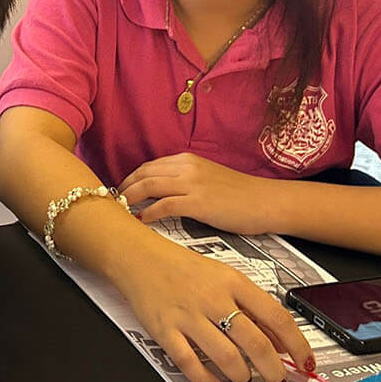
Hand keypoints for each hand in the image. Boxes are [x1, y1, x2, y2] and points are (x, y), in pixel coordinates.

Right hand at [116, 233, 312, 381]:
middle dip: (273, 369)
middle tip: (276, 378)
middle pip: (255, 343)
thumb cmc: (182, 266)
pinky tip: (213, 381)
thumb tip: (281, 338)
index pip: (276, 317)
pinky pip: (190, 363)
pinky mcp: (165, 329)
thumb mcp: (224, 276)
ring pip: (227, 357)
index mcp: (232, 282)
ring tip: (243, 377)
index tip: (305, 361)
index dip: (297, 345)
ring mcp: (188, 315)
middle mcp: (213, 298)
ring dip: (242, 376)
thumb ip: (252, 306)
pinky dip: (206, 379)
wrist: (139, 256)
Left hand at [121, 153, 276, 234]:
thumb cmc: (241, 195)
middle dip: (124, 188)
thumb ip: (184, 182)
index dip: (130, 179)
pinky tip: (141, 221)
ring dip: (130, 199)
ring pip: (149, 186)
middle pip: (143, 173)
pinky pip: (164, 205)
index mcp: (187, 160)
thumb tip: (161, 195)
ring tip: (121, 212)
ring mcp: (192, 183)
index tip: (120, 192)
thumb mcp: (207, 179)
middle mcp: (186, 167)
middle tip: (113, 204)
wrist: (267, 201)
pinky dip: (148, 213)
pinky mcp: (199, 202)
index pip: (148, 166)